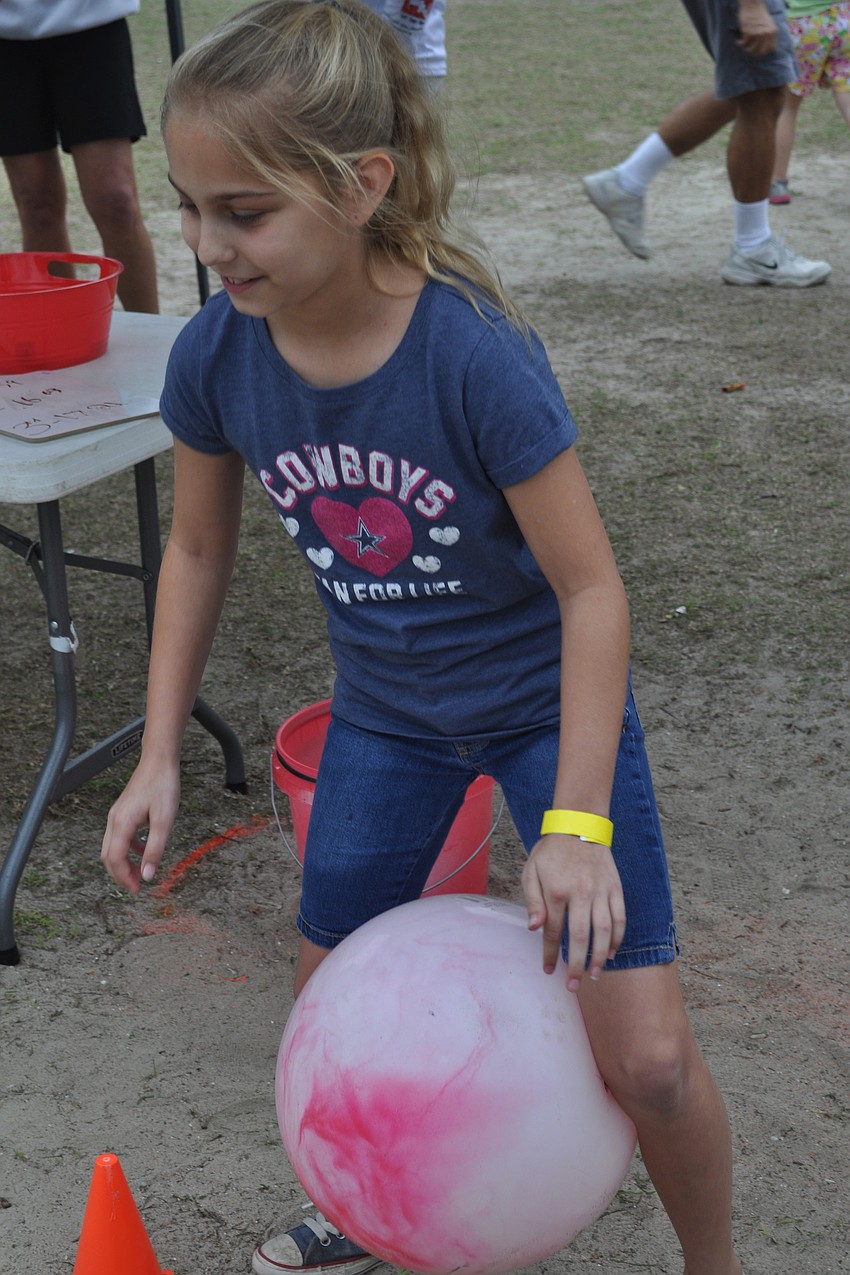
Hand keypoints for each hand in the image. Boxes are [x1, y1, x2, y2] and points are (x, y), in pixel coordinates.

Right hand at [100, 760, 179, 892]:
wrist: (159, 761)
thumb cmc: (163, 786)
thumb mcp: (164, 821)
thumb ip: (155, 849)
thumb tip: (148, 875)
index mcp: (122, 824)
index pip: (115, 860)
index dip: (124, 878)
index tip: (137, 890)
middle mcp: (114, 820)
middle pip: (108, 856)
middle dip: (120, 874)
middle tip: (137, 886)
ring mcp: (117, 815)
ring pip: (112, 847)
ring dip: (123, 863)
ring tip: (140, 872)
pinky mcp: (123, 811)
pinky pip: (120, 837)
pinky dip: (128, 849)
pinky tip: (144, 850)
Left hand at [522, 833, 625, 992]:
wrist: (578, 827)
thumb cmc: (551, 853)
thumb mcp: (531, 872)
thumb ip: (533, 901)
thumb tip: (534, 929)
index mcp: (556, 891)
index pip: (554, 931)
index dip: (551, 954)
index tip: (549, 971)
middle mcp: (581, 894)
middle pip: (581, 938)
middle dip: (577, 966)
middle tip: (573, 986)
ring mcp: (601, 892)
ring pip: (605, 931)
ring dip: (600, 957)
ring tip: (594, 975)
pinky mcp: (615, 889)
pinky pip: (620, 918)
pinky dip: (617, 938)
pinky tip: (611, 953)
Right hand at [736, 0, 777, 55]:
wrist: (752, 5)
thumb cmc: (759, 14)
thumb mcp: (769, 25)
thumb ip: (769, 35)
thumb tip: (766, 49)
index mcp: (773, 32)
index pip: (770, 49)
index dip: (764, 51)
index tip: (759, 50)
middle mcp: (766, 34)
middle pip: (761, 52)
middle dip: (755, 52)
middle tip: (751, 50)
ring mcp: (757, 34)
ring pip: (751, 50)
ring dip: (746, 49)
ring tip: (744, 46)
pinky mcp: (748, 33)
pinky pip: (743, 44)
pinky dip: (740, 43)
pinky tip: (739, 41)